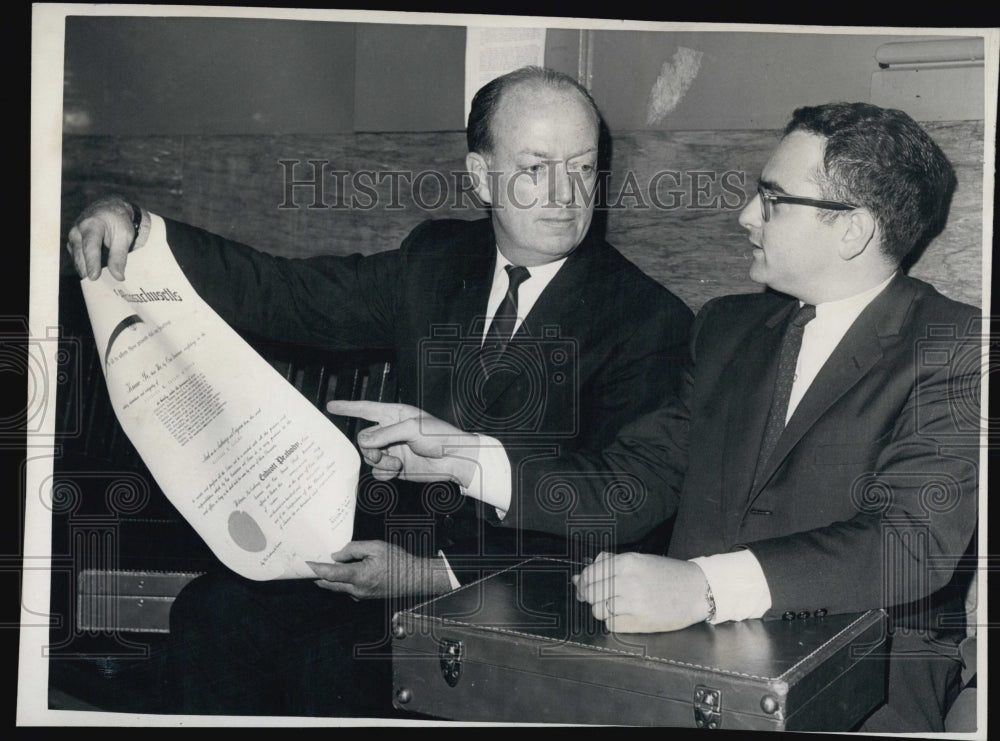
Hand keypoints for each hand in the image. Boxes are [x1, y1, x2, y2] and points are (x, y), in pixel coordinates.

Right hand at [65, 196, 140, 280]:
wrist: (109, 209)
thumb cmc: (118, 221)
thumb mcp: (125, 236)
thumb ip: (120, 256)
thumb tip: (118, 276)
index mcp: (92, 224)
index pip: (90, 246)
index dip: (92, 263)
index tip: (94, 277)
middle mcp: (78, 229)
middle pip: (81, 254)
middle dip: (87, 270)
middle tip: (97, 286)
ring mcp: (73, 236)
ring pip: (77, 258)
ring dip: (86, 270)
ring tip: (97, 283)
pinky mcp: (73, 243)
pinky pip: (77, 258)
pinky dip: (84, 266)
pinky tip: (93, 274)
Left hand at [307, 540, 452, 598]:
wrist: (413, 578)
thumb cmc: (397, 561)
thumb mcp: (376, 547)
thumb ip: (353, 549)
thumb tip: (336, 555)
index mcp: (359, 575)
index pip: (330, 573)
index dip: (316, 569)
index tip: (305, 564)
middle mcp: (357, 589)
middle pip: (329, 584)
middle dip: (317, 575)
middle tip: (307, 566)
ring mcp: (360, 595)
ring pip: (337, 587)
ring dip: (327, 579)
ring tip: (320, 566)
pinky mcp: (364, 596)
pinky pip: (346, 589)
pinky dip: (338, 581)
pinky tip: (339, 572)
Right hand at [326, 401, 479, 486]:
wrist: (455, 460)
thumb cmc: (440, 436)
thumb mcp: (413, 429)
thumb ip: (386, 434)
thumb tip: (365, 441)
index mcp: (395, 414)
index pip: (366, 408)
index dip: (348, 407)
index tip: (331, 406)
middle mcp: (391, 431)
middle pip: (364, 439)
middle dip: (369, 448)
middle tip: (382, 454)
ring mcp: (392, 450)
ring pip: (369, 457)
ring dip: (379, 462)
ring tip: (396, 464)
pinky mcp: (396, 467)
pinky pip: (378, 472)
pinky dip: (383, 474)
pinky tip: (396, 472)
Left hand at [572, 551, 710, 632]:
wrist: (696, 590)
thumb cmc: (667, 574)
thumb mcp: (639, 560)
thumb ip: (608, 564)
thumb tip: (579, 576)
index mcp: (625, 562)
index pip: (589, 574)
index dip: (582, 583)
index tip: (582, 587)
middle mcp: (626, 581)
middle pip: (590, 593)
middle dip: (589, 597)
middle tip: (595, 598)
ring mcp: (632, 603)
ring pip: (597, 610)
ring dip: (602, 609)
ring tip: (615, 606)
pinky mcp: (639, 621)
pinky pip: (611, 624)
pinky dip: (614, 621)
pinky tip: (625, 614)